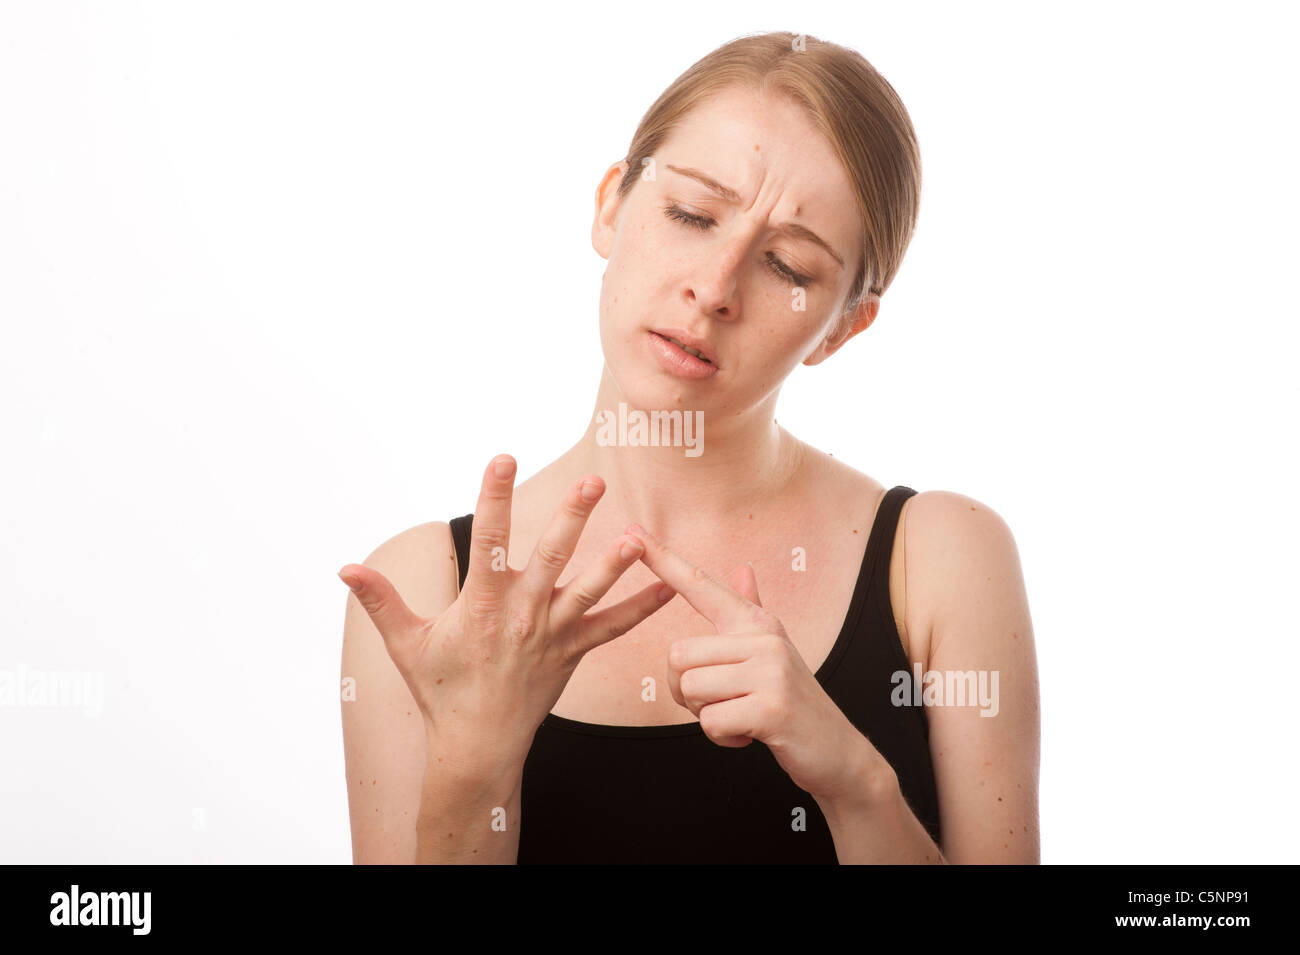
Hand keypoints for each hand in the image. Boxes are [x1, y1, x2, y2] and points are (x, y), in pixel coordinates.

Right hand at [338, 455, 675, 769]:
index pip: (489, 539)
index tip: (502, 457)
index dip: (494, 496)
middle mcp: (522, 613)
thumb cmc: (439, 689)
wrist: (477, 744)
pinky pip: (613, 629)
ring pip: (589, 592)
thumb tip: (344, 567)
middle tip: (593, 481)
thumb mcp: (405, 644)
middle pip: (553, 556)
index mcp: (482, 603)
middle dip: (573, 516)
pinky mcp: (573, 652)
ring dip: (616, 564)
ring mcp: (552, 634)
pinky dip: (641, 608)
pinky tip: (668, 587)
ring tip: (640, 538)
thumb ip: (380, 600)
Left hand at [625, 522, 872, 802]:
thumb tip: (743, 568)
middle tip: (723, 702)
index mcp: (756, 623)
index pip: (700, 584)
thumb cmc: (791, 700)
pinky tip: (750, 734)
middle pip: (678, 656)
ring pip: (690, 689)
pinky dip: (723, 736)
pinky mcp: (771, 708)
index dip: (663, 560)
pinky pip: (711, 721)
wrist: (836, 748)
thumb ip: (751, 609)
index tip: (631, 532)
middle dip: (687, 692)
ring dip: (706, 715)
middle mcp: (763, 638)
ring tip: (740, 715)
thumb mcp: (772, 649)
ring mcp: (770, 671)